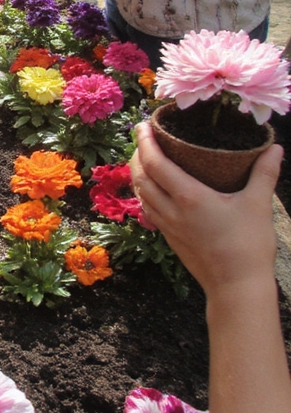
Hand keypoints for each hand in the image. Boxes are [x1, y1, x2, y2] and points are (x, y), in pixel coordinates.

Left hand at [130, 121, 281, 296]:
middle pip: (141, 177)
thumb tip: (274, 147)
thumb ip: (264, 173)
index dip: (145, 142)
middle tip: (142, 138)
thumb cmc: (248, 246)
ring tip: (144, 159)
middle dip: (137, 155)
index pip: (156, 163)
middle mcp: (172, 210)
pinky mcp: (171, 239)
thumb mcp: (259, 204)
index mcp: (189, 197)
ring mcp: (168, 227)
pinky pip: (148, 211)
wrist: (236, 287)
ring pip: (141, 195)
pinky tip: (154, 192)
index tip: (142, 125)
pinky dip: (145, 194)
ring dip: (138, 174)